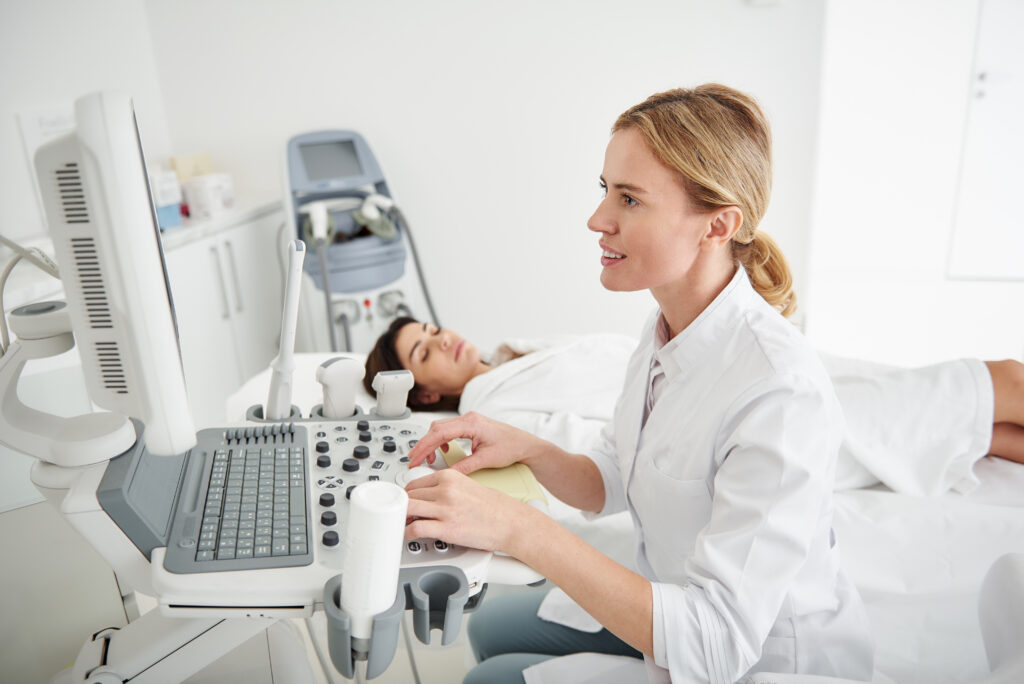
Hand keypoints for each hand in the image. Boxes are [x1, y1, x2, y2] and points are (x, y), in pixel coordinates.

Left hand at [403, 469, 527, 551]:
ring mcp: (445, 509)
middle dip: (403, 507)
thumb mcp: (466, 486)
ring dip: (402, 518)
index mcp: (449, 477)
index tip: (405, 503)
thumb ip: (445, 488)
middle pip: (409, 496)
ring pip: (407, 509)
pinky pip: (416, 528)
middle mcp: (445, 490)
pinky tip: (411, 534)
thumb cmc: (492, 507)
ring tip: (404, 524)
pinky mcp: (446, 528)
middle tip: (403, 515)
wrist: (510, 522)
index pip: (414, 483)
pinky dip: (408, 532)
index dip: (407, 496)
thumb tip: (426, 497)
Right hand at [407, 412, 548, 474]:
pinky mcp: (470, 426)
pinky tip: (444, 452)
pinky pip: (449, 430)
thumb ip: (464, 467)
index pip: (439, 433)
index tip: (415, 457)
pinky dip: (442, 441)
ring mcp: (469, 420)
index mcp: (472, 423)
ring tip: (429, 459)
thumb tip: (447, 474)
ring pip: (441, 428)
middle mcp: (469, 418)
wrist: (526, 445)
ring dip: (432, 443)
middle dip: (424, 445)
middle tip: (415, 460)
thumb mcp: (486, 460)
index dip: (424, 446)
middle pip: (436, 428)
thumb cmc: (512, 447)